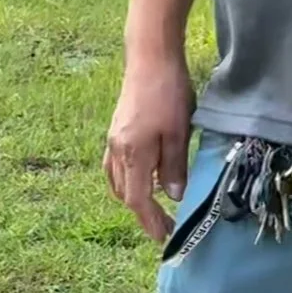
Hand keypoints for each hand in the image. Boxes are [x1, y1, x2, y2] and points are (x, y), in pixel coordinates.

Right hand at [104, 52, 195, 241]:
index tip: (164, 237)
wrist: (150, 55)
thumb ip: (174, 167)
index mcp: (132, 154)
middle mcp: (116, 150)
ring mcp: (113, 138)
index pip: (138, 200)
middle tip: (163, 224)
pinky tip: (140, 175)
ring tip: (153, 205)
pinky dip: (126, 178)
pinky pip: (115, 165)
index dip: (151, 221)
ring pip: (117, 180)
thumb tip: (172, 197)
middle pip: (125, 193)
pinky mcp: (116, 127)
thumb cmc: (168, 91)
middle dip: (142, 212)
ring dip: (133, 196)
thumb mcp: (178, 131)